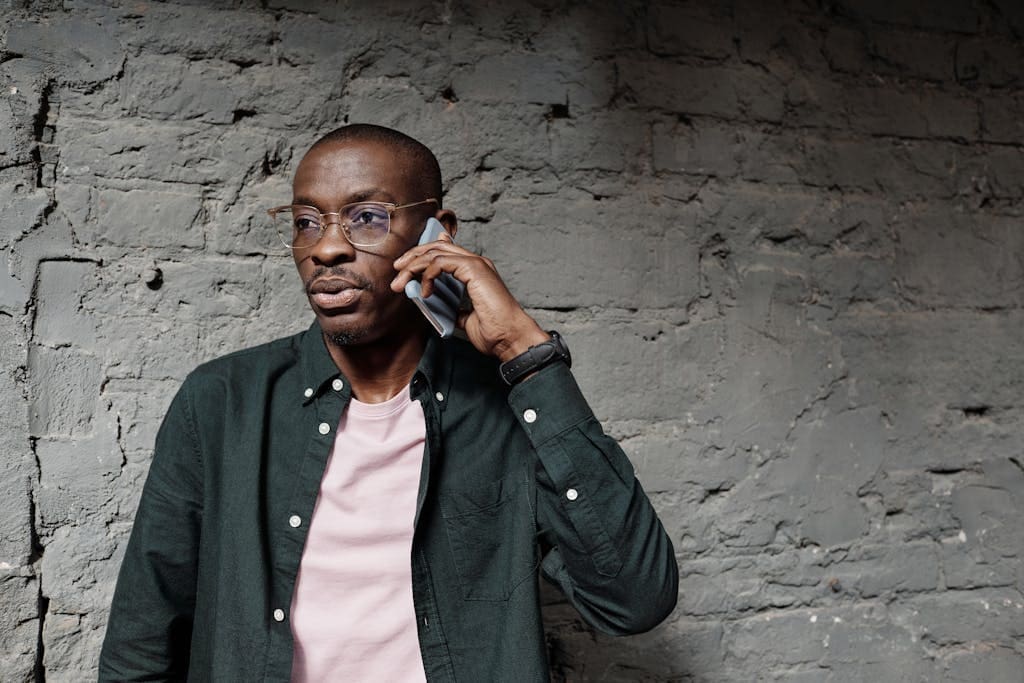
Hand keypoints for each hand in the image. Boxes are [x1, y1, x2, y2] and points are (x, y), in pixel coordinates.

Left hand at [391, 233, 548, 361]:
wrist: (509, 338)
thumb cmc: (493, 331)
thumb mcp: (465, 318)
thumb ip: (453, 307)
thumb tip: (438, 305)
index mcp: (475, 271)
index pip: (445, 251)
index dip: (422, 255)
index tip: (404, 268)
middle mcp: (476, 263)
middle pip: (437, 247)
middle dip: (413, 256)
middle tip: (396, 270)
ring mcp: (476, 264)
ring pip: (436, 252)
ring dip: (413, 265)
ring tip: (400, 282)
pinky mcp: (474, 269)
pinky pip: (440, 262)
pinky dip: (427, 274)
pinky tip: (425, 291)